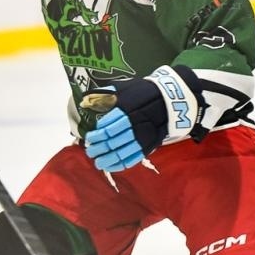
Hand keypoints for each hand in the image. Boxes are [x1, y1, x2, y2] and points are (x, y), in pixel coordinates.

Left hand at [82, 66, 201, 172]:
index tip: (90, 137)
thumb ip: (104, 95)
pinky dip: (119, 164)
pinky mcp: (148, 146)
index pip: (107, 127)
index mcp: (127, 111)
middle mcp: (134, 125)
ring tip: (97, 161)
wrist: (169, 100)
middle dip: (98, 148)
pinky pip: (132, 159)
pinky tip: (110, 166)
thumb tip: (85, 101)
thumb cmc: (143, 93)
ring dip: (106, 159)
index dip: (96, 135)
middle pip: (112, 142)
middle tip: (90, 150)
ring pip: (120, 153)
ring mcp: (142, 137)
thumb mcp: (124, 88)